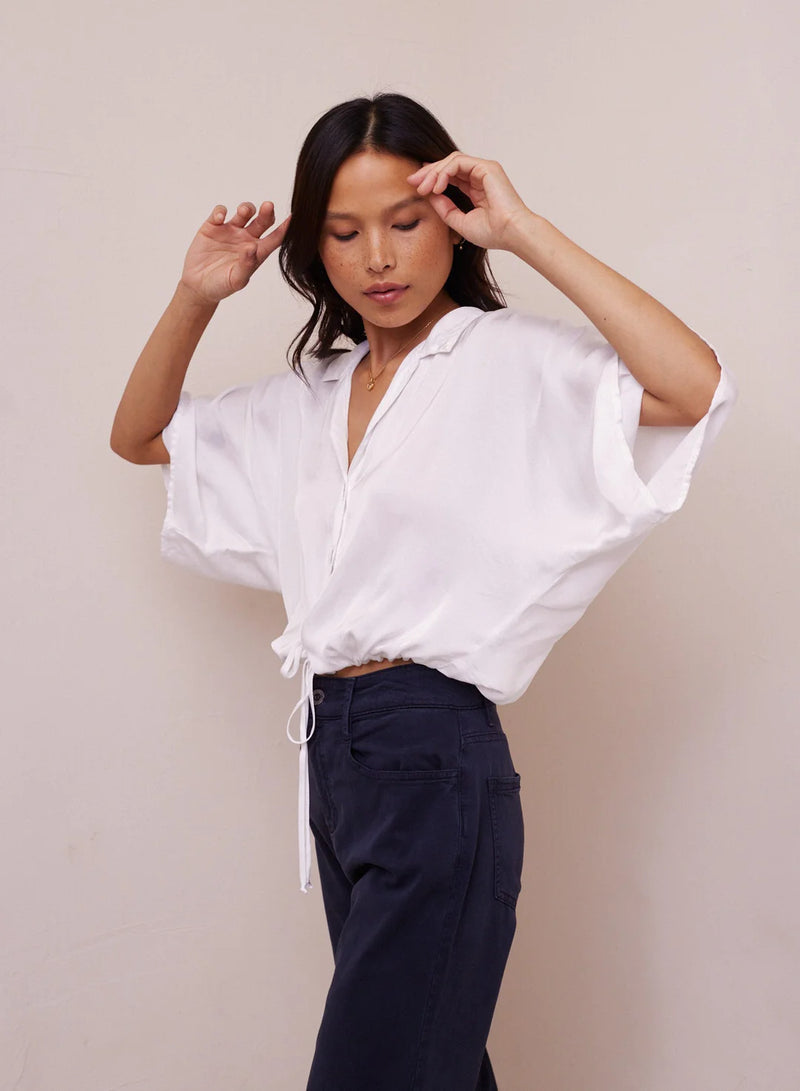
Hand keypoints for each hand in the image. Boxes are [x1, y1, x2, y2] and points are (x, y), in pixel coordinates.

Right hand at [179, 201, 290, 304]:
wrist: (198, 286)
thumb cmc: (221, 286)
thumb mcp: (236, 280)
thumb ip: (246, 265)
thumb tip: (252, 248)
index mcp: (257, 252)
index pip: (276, 237)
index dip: (285, 228)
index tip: (295, 217)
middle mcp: (246, 239)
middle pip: (262, 220)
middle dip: (266, 212)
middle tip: (268, 206)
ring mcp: (230, 231)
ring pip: (244, 212)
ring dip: (246, 208)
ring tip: (243, 211)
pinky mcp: (213, 226)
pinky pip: (220, 212)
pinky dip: (220, 211)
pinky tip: (219, 218)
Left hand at [406, 153, 530, 251]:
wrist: (511, 234)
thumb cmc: (493, 233)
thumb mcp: (459, 221)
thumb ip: (444, 208)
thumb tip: (428, 195)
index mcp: (476, 188)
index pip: (450, 176)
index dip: (431, 179)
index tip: (415, 187)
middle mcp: (480, 176)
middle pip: (448, 165)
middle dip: (428, 173)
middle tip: (412, 182)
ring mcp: (484, 170)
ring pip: (451, 161)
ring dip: (434, 172)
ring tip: (423, 187)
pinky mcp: (487, 167)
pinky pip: (459, 162)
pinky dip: (444, 172)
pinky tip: (437, 187)